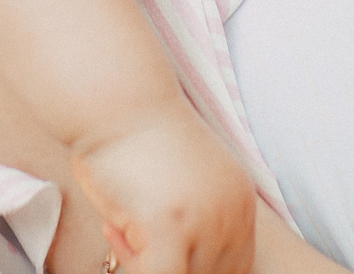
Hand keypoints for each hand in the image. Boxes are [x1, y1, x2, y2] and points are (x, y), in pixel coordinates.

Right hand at [74, 106, 258, 273]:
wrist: (114, 96)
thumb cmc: (136, 134)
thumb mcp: (184, 183)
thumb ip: (194, 222)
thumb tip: (177, 263)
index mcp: (241, 202)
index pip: (233, 267)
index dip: (193, 265)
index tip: (152, 241)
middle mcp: (232, 213)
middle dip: (167, 264)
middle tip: (126, 235)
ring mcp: (205, 220)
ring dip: (145, 262)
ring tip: (118, 228)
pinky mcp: (171, 226)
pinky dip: (132, 264)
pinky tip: (112, 228)